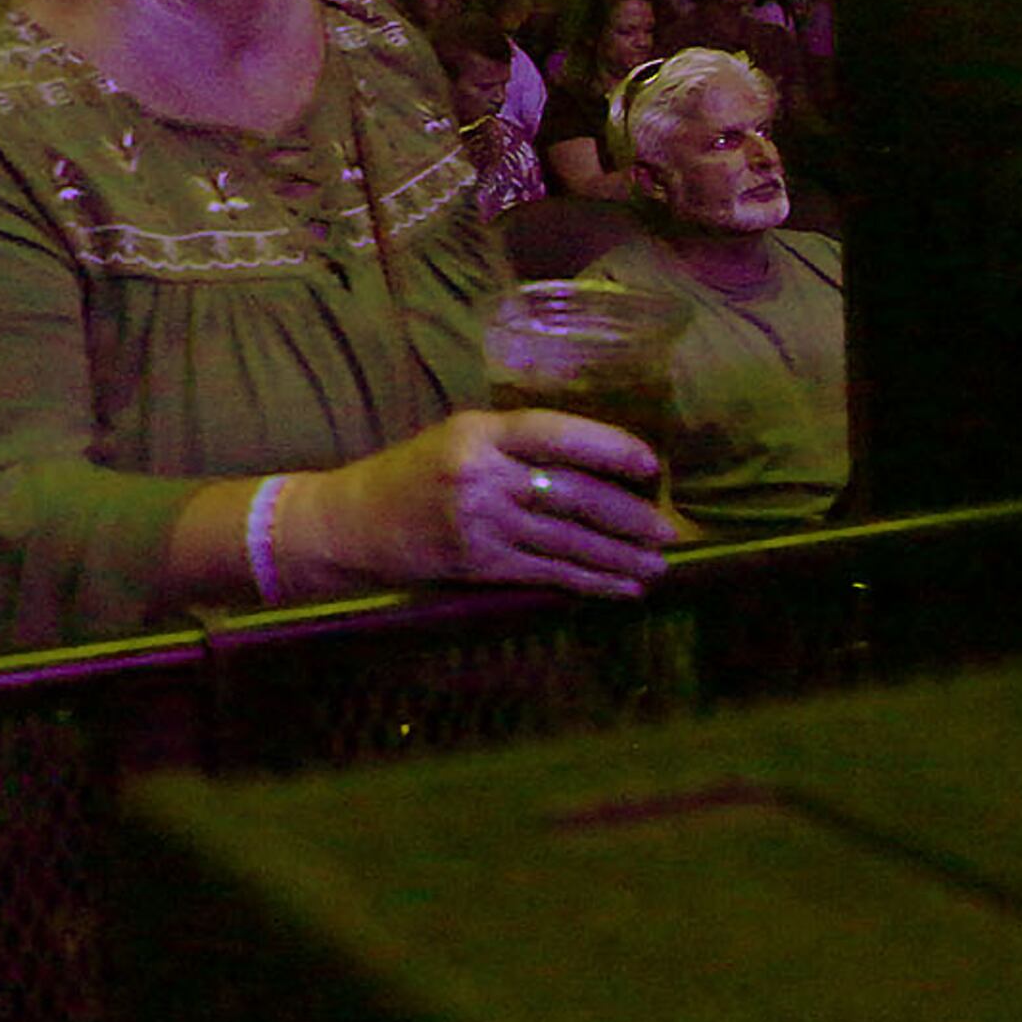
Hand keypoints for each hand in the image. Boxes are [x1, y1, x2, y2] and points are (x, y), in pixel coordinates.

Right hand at [310, 409, 671, 601]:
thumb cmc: (413, 473)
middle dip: (628, 515)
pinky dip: (590, 582)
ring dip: (619, 556)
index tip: (650, 464)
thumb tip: (601, 463)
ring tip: (658, 564)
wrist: (352, 522)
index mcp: (478, 433)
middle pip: (571, 494)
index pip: (554, 433)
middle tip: (669, 530)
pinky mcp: (478, 564)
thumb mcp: (459, 438)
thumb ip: (517, 445)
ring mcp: (479, 524)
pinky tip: (622, 588)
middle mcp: (479, 476)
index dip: (607, 446)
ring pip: (567, 540)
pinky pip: (547, 573)